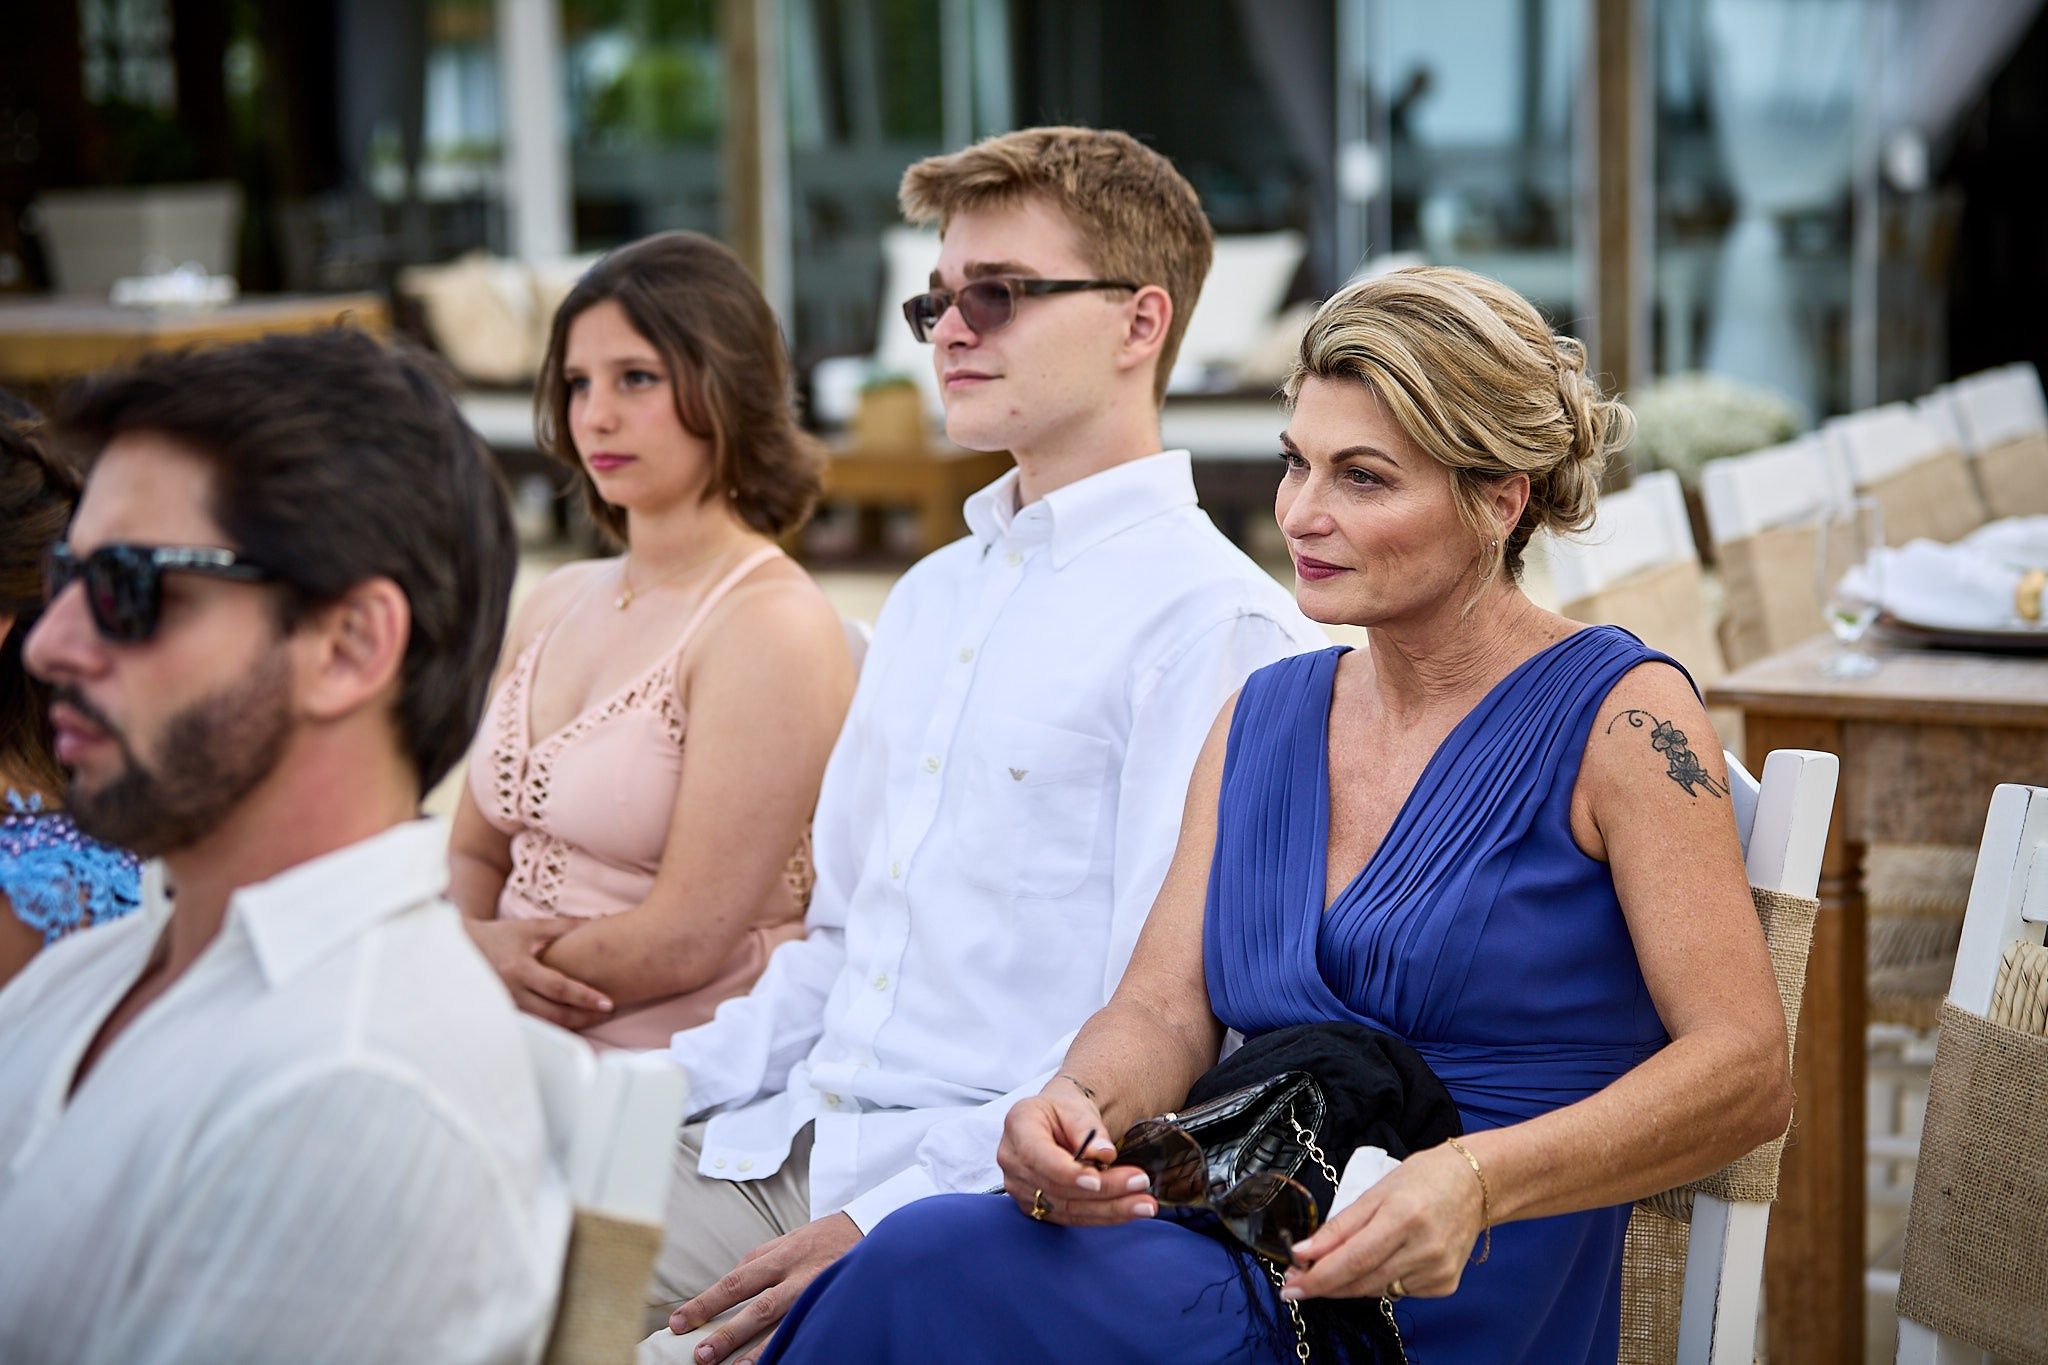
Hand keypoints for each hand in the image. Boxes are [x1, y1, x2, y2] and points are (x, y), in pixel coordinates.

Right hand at [463, 916, 611, 1028]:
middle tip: (607, 1013)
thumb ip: (564, 926)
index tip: (607, 1002)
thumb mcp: (529, 928)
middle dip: (584, 1017)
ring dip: (571, 1024)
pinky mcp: (502, 1015)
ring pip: (544, 1025)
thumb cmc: (498, 936)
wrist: (458, 949)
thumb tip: (599, 919)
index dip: (584, 997)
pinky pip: (533, 1025)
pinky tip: (569, 1022)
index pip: (558, 989)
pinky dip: (553, 1026)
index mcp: (519, 969)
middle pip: (554, 1014)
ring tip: (594, 1017)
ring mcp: (505, 1007)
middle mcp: (511, 992)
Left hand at [668, 1212, 861, 1363]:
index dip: (706, 1301)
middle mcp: (795, 1268)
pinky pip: (808, 1324)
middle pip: (753, 1298)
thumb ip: (764, 1261)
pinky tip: (778, 1359)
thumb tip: (733, 1286)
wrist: (874, 1225)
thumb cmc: (828, 1237)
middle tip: (700, 1353)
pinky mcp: (834, 1297)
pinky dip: (792, 1343)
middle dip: (725, 1328)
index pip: (735, 1279)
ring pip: (780, 1317)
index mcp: (780, 1252)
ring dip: (755, 1346)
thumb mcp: (792, 1239)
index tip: (680, 1322)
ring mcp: (816, 1285)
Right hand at [995, 1086, 1153, 1226]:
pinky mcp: (1037, 1206)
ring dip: (1110, 1209)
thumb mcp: (1076, 1105)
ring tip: (1145, 1203)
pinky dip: (1103, 1215)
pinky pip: (1072, 1217)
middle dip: (1104, 1190)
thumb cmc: (1064, 1110)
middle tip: (1141, 1183)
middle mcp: (1012, 1160)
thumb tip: (1104, 1154)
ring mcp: (1021, 1188)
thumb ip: (1087, 1128)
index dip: (1067, 1172)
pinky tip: (1130, 1210)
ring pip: (1067, 1208)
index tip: (1097, 1179)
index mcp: (1019, 1125)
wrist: (1056, 1121)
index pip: (1037, 1155)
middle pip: (1058, 1186)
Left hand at [1281, 1142, 1485, 1301]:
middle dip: (1325, 1283)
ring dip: (1350, 1283)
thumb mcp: (1376, 1192)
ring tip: (1338, 1264)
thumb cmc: (1424, 1179)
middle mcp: (1424, 1248)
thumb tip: (1304, 1252)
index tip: (1291, 1285)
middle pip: (1362, 1281)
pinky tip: (1385, 1259)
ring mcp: (1438, 1270)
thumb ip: (1339, 1227)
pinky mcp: (1445, 1284)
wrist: (1476, 1185)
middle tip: (1298, 1280)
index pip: (1352, 1259)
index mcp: (1403, 1217)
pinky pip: (1398, 1291)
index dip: (1318, 1277)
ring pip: (1377, 1290)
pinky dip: (1380, 1280)